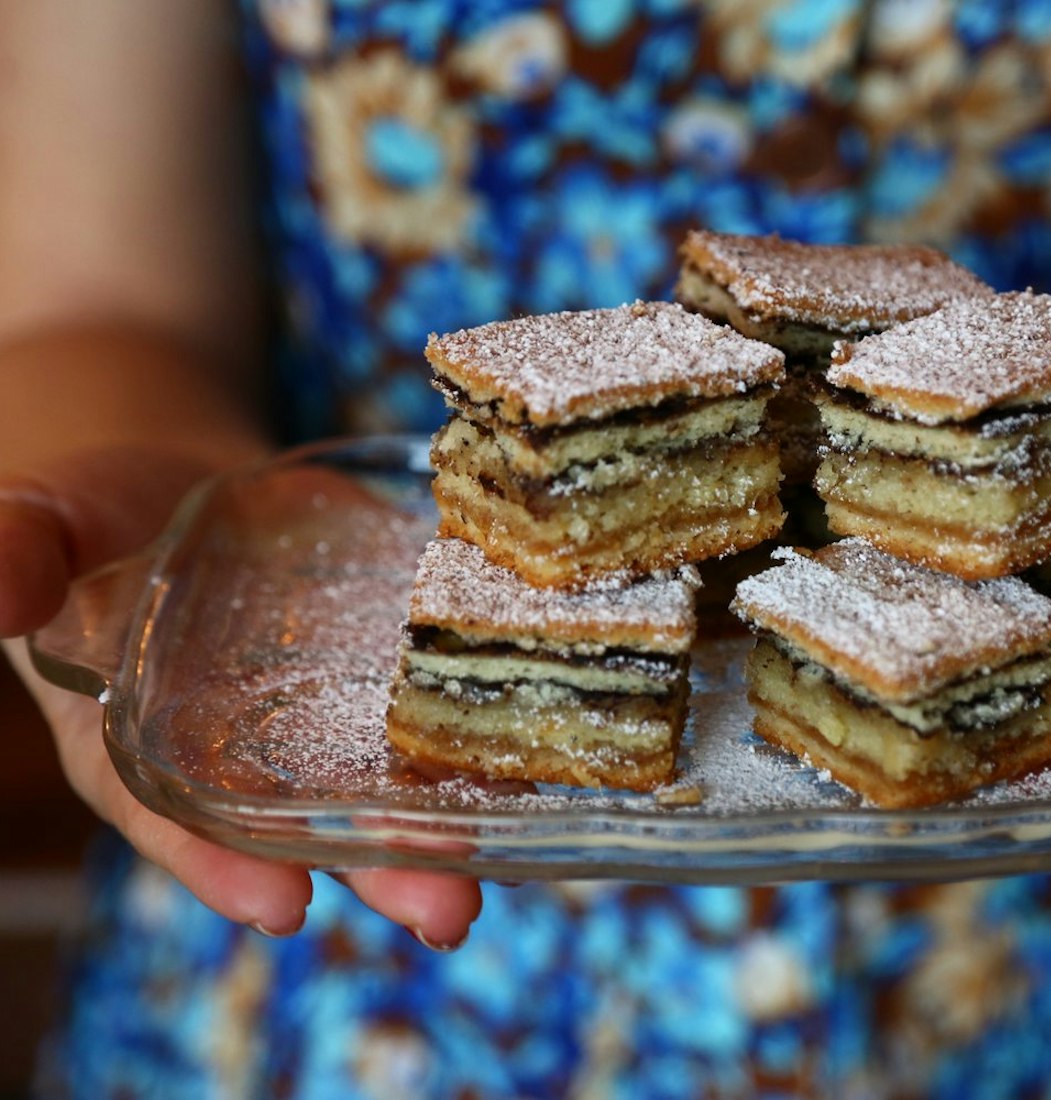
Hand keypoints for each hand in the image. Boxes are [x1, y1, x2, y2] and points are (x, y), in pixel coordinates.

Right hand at [0, 446, 483, 947]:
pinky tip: (544, 756)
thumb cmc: (88, 515)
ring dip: (449, 824)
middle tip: (446, 913)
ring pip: (385, 780)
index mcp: (136, 738)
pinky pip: (434, 700)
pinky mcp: (383, 658)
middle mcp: (239, 747)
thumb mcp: (40, 525)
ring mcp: (320, 710)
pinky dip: (485, 730)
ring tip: (511, 863)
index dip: (221, 864)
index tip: (282, 907)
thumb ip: (13, 551)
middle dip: (380, 869)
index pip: (173, 814)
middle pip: (308, 823)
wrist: (176, 475)